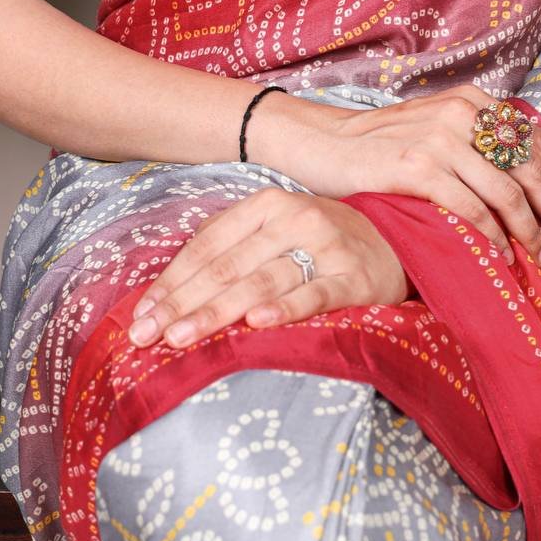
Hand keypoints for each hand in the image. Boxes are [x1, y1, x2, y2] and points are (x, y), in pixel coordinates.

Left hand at [126, 187, 408, 348]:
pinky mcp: (353, 277)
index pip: (208, 244)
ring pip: (260, 281)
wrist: (399, 241)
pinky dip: (283, 308)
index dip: (171, 281)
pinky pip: (313, 295)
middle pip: (226, 265)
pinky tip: (255, 324)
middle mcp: (294, 217)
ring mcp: (326, 245)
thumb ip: (230, 249)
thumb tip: (169, 290)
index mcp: (267, 203)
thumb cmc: (323, 241)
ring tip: (181, 338)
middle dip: (181, 303)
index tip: (140, 315)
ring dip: (216, 311)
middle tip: (146, 336)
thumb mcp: (276, 230)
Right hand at [248, 85, 540, 269]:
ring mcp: (440, 139)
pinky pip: (472, 210)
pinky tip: (500, 257)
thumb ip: (477, 141)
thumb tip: (530, 181)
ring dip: (530, 232)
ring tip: (539, 257)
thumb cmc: (383, 144)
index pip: (537, 137)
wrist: (324, 144)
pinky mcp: (418, 168)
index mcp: (472, 101)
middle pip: (531, 168)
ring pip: (508, 193)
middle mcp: (462, 114)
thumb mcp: (437, 126)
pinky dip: (492, 238)